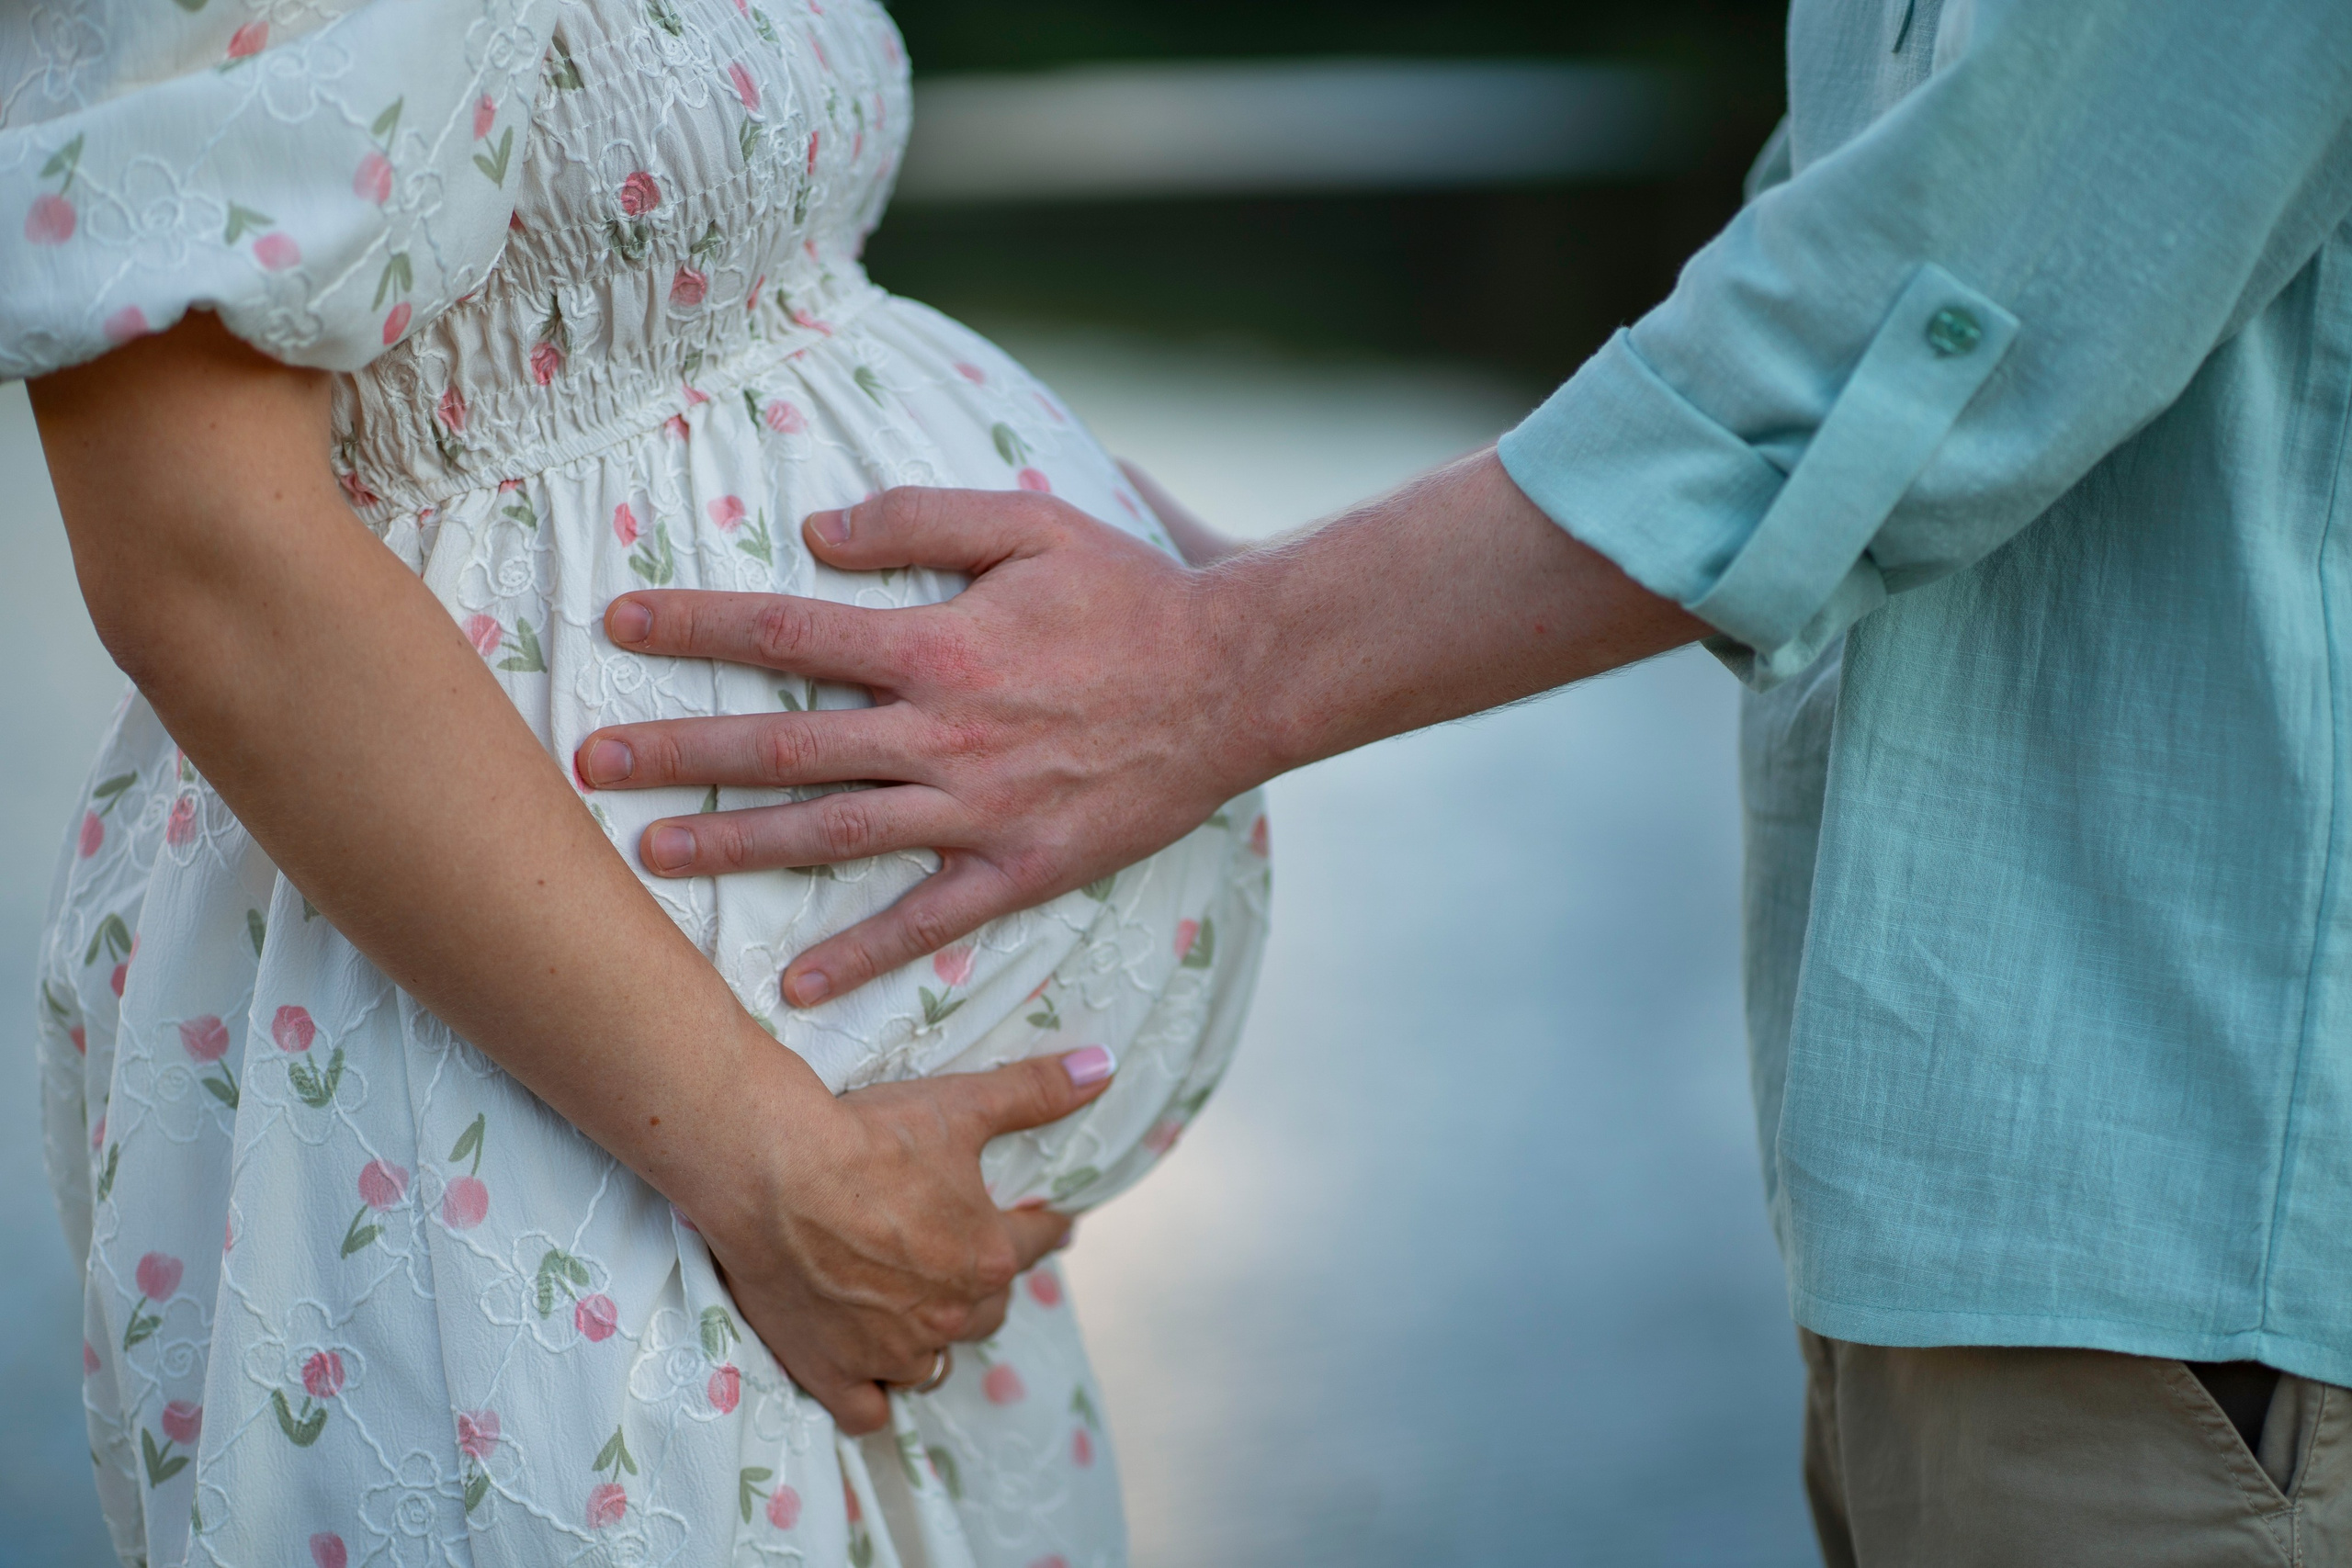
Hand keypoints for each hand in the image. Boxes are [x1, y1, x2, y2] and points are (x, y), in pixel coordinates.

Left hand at [577, 487, 1261, 1004]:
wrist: (1236, 682)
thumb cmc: (1130, 594)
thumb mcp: (1031, 522)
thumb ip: (918, 518)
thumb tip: (812, 531)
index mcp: (939, 643)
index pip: (789, 631)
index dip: (697, 624)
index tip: (618, 622)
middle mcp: (944, 733)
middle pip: (786, 744)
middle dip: (680, 751)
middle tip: (590, 765)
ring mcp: (980, 809)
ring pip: (833, 833)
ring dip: (736, 846)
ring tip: (648, 857)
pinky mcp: (1021, 868)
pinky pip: (926, 919)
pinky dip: (860, 952)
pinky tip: (794, 980)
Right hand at [691, 1042, 1116, 1434]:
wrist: (770, 1170)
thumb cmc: (868, 1136)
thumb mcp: (961, 1104)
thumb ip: (1035, 1092)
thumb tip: (1101, 1068)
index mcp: (988, 1256)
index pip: (1039, 1241)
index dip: (1045, 1225)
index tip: (1047, 1219)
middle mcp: (948, 1314)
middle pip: (990, 1309)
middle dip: (989, 1286)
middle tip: (974, 1263)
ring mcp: (891, 1351)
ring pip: (934, 1362)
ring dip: (935, 1341)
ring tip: (924, 1316)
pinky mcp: (832, 1370)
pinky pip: (870, 1410)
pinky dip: (876, 1396)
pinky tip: (874, 1377)